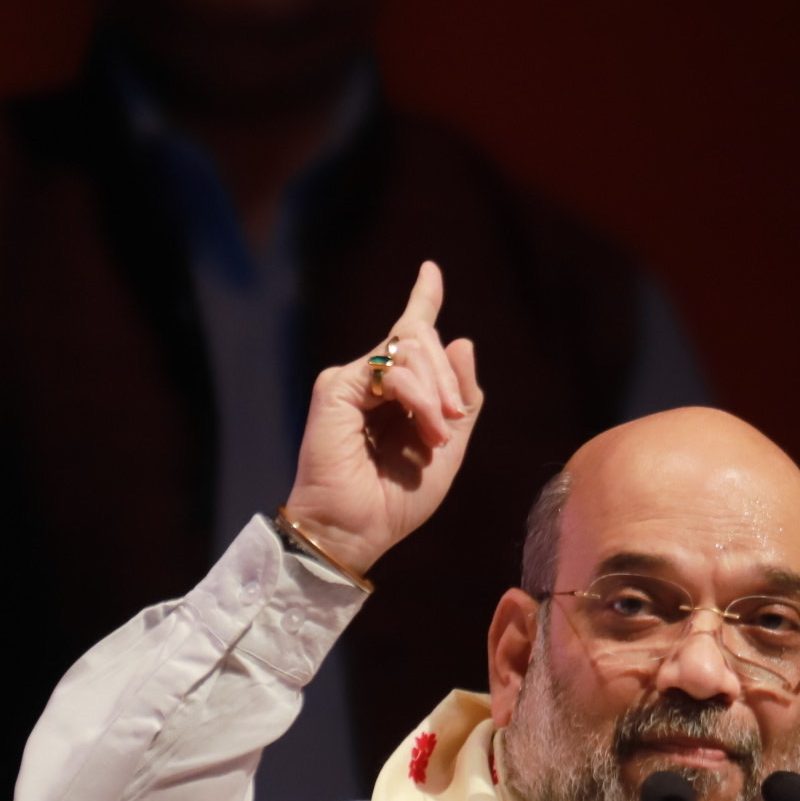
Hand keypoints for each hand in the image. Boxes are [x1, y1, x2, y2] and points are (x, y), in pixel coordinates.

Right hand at [281, 260, 482, 576]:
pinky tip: (427, 428)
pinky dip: (420, 397)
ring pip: (410, 349)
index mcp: (395, 396)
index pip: (409, 337)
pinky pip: (393, 371)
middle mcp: (371, 382)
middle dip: (449, 379)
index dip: (422, 299)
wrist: (356, 530)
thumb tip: (463, 340)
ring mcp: (352, 382)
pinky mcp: (337, 387)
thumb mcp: (447, 451)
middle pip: (421, 340)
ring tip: (438, 435)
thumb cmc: (396, 501)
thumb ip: (461, 400)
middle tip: (452, 424)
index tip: (430, 270)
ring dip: (437, 392)